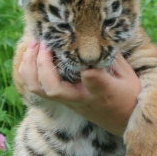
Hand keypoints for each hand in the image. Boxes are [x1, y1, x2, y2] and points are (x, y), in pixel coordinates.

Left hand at [18, 40, 140, 135]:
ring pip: (39, 89)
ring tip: (34, 44)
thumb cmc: (127, 95)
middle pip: (53, 87)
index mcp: (103, 91)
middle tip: (46, 41)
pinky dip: (28, 71)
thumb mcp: (127, 75)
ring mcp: (68, 101)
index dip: (85, 65)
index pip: (92, 79)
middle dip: (43, 63)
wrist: (122, 121)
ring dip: (30, 66)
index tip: (83, 51)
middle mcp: (81, 98)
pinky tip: (32, 55)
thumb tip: (97, 34)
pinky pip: (37, 89)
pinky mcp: (61, 100)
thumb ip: (111, 56)